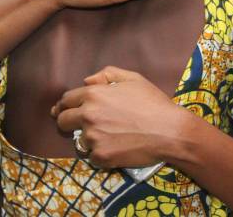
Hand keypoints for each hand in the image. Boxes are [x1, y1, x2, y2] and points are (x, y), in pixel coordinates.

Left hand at [51, 66, 189, 168]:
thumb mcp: (133, 79)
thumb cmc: (153, 103)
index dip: (64, 105)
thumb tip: (86, 81)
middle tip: (81, 125)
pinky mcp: (101, 157)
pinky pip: (92, 157)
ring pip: (78, 141)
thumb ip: (107, 74)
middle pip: (63, 121)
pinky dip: (101, 154)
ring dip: (88, 139)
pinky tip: (115, 148)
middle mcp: (88, 116)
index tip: (64, 110)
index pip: (66, 100)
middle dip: (68, 122)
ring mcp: (93, 138)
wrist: (170, 131)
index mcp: (93, 95)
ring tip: (107, 137)